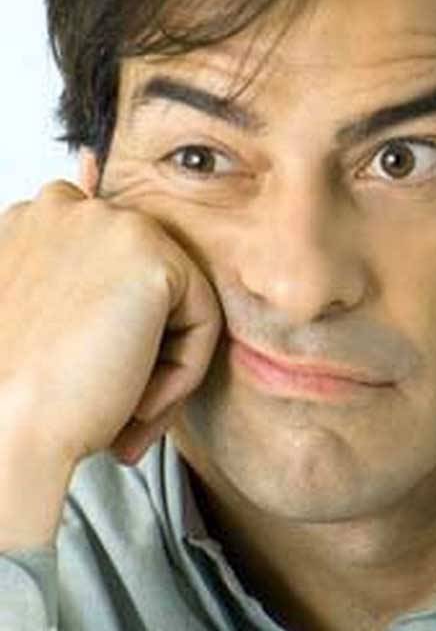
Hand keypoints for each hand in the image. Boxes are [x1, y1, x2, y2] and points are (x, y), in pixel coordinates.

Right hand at [0, 180, 220, 468]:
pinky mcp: (152, 259)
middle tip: (117, 405)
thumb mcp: (45, 324)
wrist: (4, 437)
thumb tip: (128, 304)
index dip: (114, 323)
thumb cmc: (15, 400)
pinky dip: (183, 373)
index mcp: (27, 224)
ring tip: (124, 411)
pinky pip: (204, 320)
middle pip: (149, 280)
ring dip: (163, 364)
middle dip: (145, 346)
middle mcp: (63, 209)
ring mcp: (109, 225)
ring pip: (180, 301)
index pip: (112, 262)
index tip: (90, 375)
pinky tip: (137, 402)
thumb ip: (83, 293)